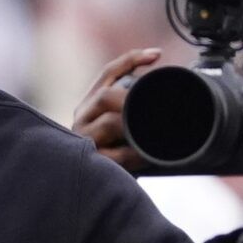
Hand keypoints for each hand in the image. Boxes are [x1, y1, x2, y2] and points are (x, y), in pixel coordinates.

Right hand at [72, 48, 161, 170]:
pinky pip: (116, 155)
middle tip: (160, 102)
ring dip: (135, 124)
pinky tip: (149, 155)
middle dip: (133, 97)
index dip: (131, 60)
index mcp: (90, 102)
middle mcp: (82, 117)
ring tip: (158, 129)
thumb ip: (135, 100)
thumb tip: (160, 73)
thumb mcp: (126, 120)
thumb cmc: (119, 150)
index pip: (108, 72)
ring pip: (110, 123)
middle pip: (106, 95)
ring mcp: (84, 140)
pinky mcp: (92, 162)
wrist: (99, 187)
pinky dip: (135, 154)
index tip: (157, 55)